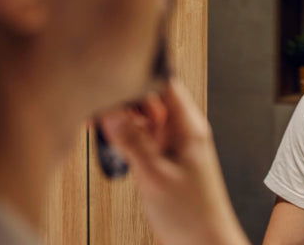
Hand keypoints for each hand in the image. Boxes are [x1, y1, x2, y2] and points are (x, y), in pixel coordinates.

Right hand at [99, 80, 247, 244]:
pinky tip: (113, 146)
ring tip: (103, 130)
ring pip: (144, 119)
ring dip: (124, 121)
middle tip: (98, 110)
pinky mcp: (166, 159)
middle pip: (151, 99)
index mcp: (188, 126)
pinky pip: (144, 138)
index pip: (165, 83)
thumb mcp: (154, 175)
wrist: (205, 242)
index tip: (112, 79)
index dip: (139, 75)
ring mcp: (174, 145)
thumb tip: (112, 112)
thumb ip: (132, 141)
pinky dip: (128, 138)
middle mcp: (183, 131)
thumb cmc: (192, 214)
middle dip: (126, 101)